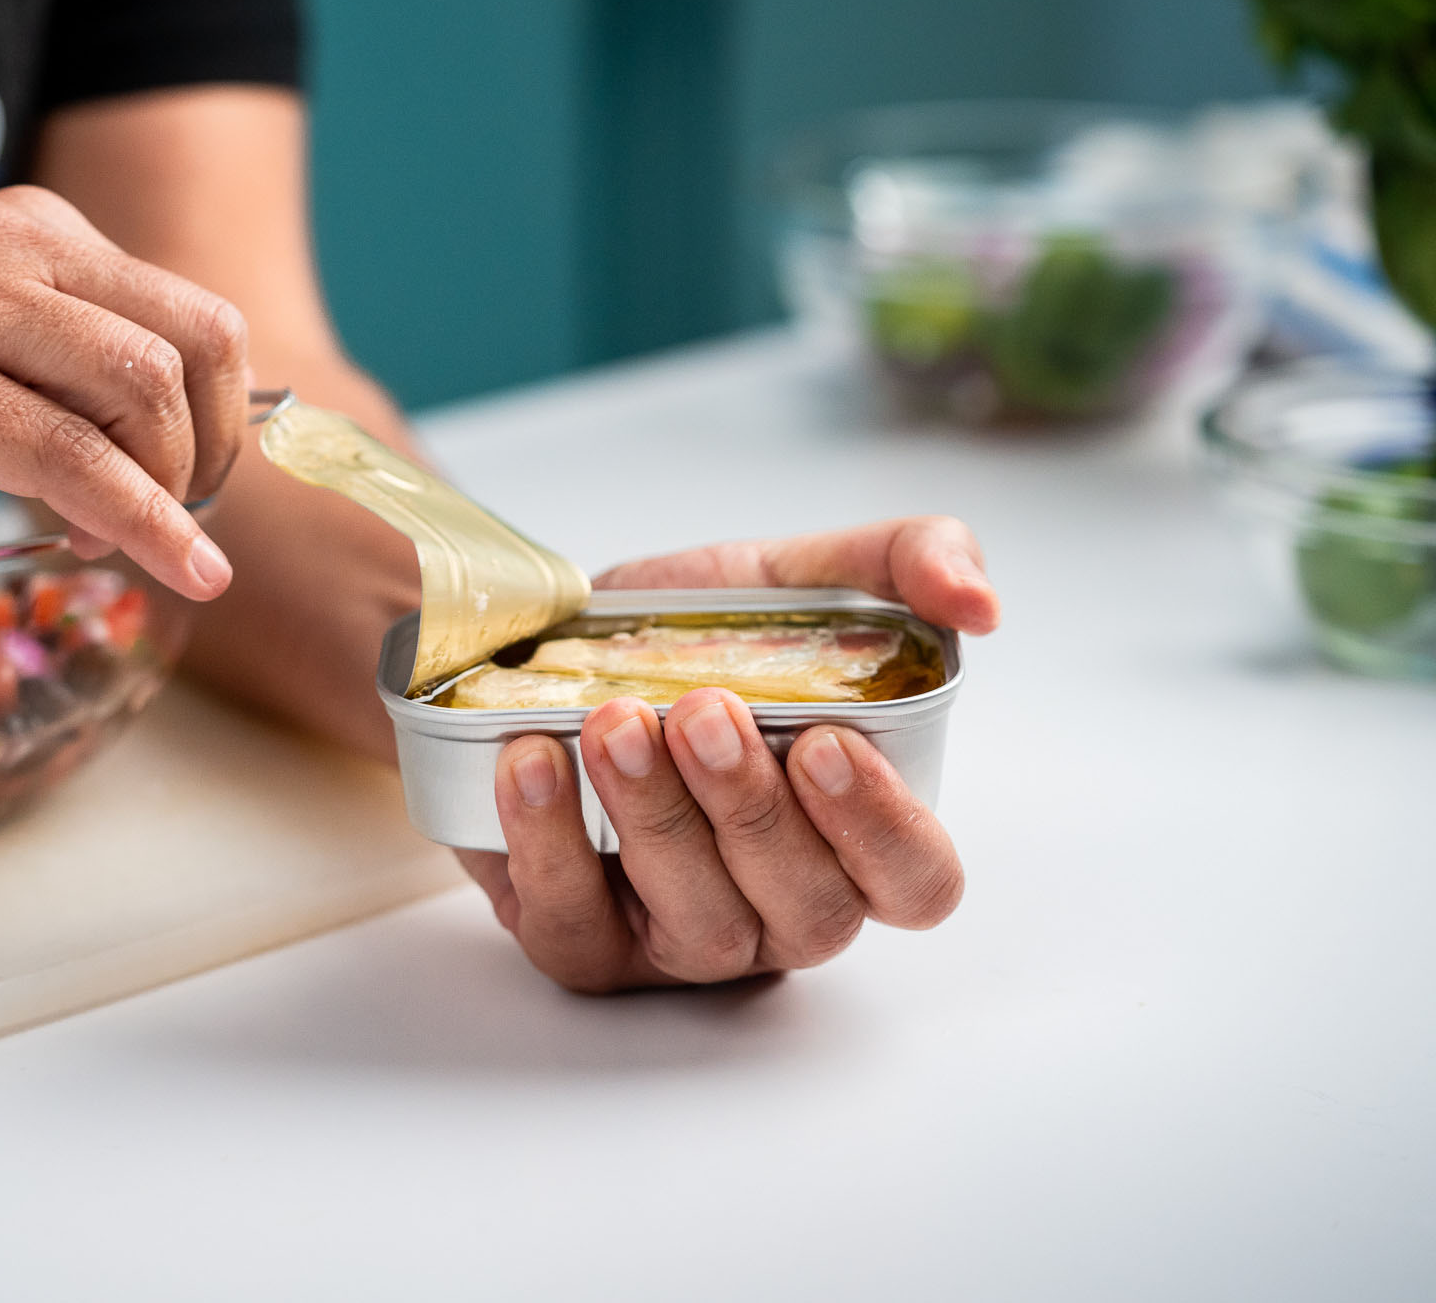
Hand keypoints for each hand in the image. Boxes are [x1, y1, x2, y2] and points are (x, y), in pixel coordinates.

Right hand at [0, 186, 249, 598]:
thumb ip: (55, 362)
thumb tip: (174, 441)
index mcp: (33, 228)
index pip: (192, 313)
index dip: (219, 415)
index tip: (189, 484)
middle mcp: (9, 242)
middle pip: (191, 345)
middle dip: (207, 452)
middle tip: (173, 518)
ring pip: (141, 392)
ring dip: (165, 490)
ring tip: (116, 540)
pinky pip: (69, 456)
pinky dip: (139, 521)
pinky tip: (170, 568)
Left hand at [456, 516, 1000, 992]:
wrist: (539, 651)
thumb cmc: (689, 638)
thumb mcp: (795, 578)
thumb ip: (906, 565)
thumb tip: (980, 604)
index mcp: (855, 833)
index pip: (916, 882)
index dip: (883, 829)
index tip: (823, 742)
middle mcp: (782, 905)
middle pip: (808, 910)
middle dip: (752, 810)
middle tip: (702, 711)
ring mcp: (684, 941)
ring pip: (700, 924)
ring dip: (655, 816)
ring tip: (612, 722)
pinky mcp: (584, 948)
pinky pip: (574, 928)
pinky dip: (550, 842)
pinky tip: (533, 762)